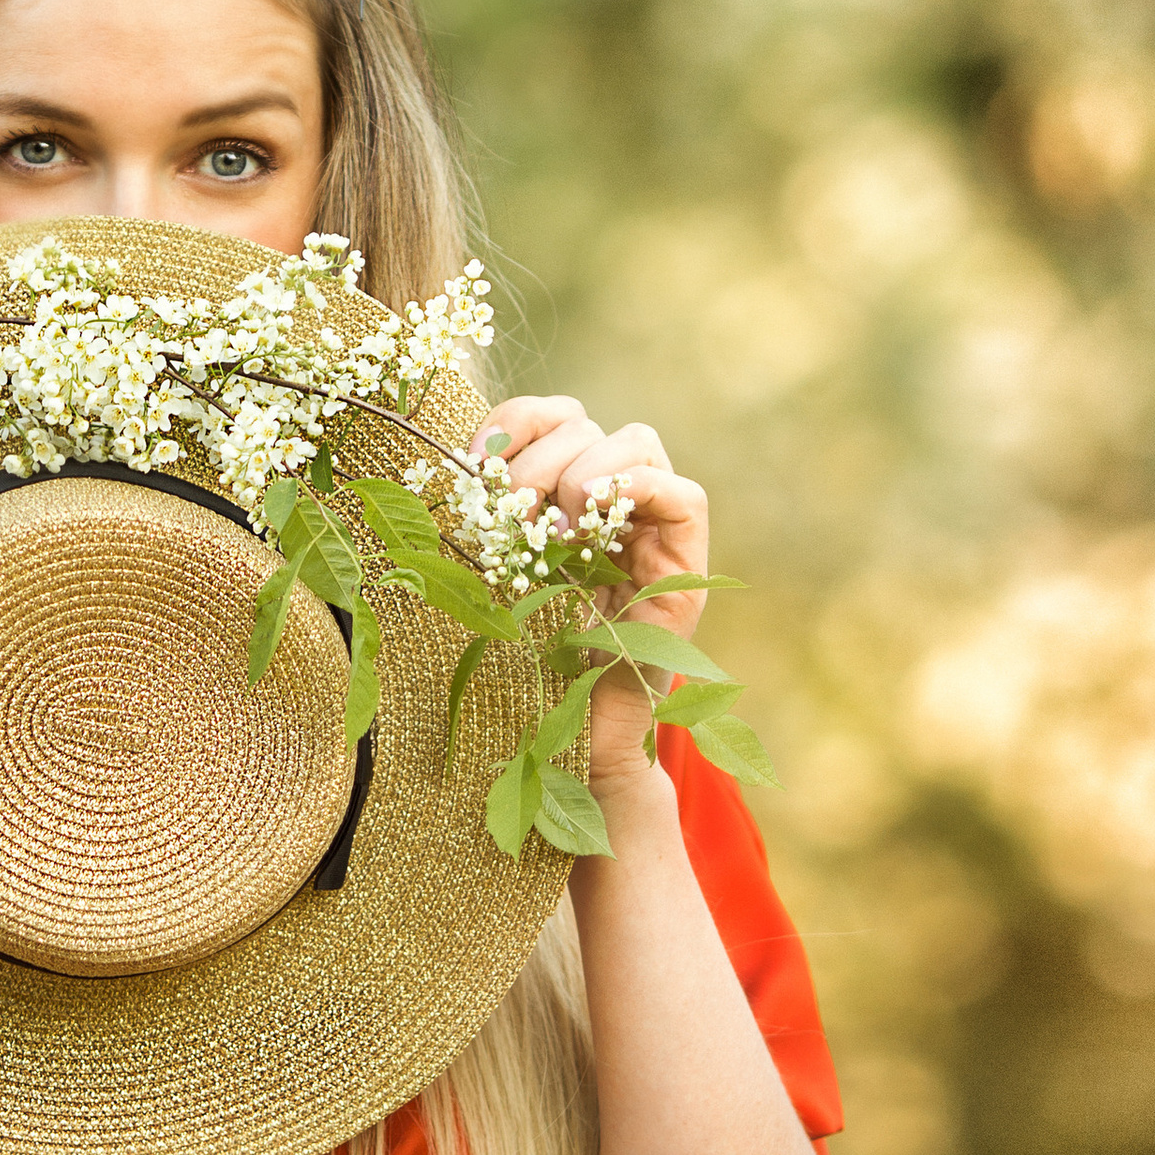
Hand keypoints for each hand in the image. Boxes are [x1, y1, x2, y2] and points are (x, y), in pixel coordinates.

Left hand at [481, 396, 710, 794]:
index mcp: (566, 494)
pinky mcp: (686, 566)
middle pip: (589, 424)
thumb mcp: (498, 572)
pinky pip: (683, 494)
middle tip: (512, 513)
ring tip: (552, 527)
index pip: (555, 416)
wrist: (575, 738)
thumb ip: (495, 517)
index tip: (474, 458)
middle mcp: (614, 502)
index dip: (516, 420)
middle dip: (537, 458)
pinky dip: (637, 487)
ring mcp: (656, 529)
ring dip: (581, 470)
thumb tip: (468, 462)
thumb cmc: (530, 662)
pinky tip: (590, 515)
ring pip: (638, 442)